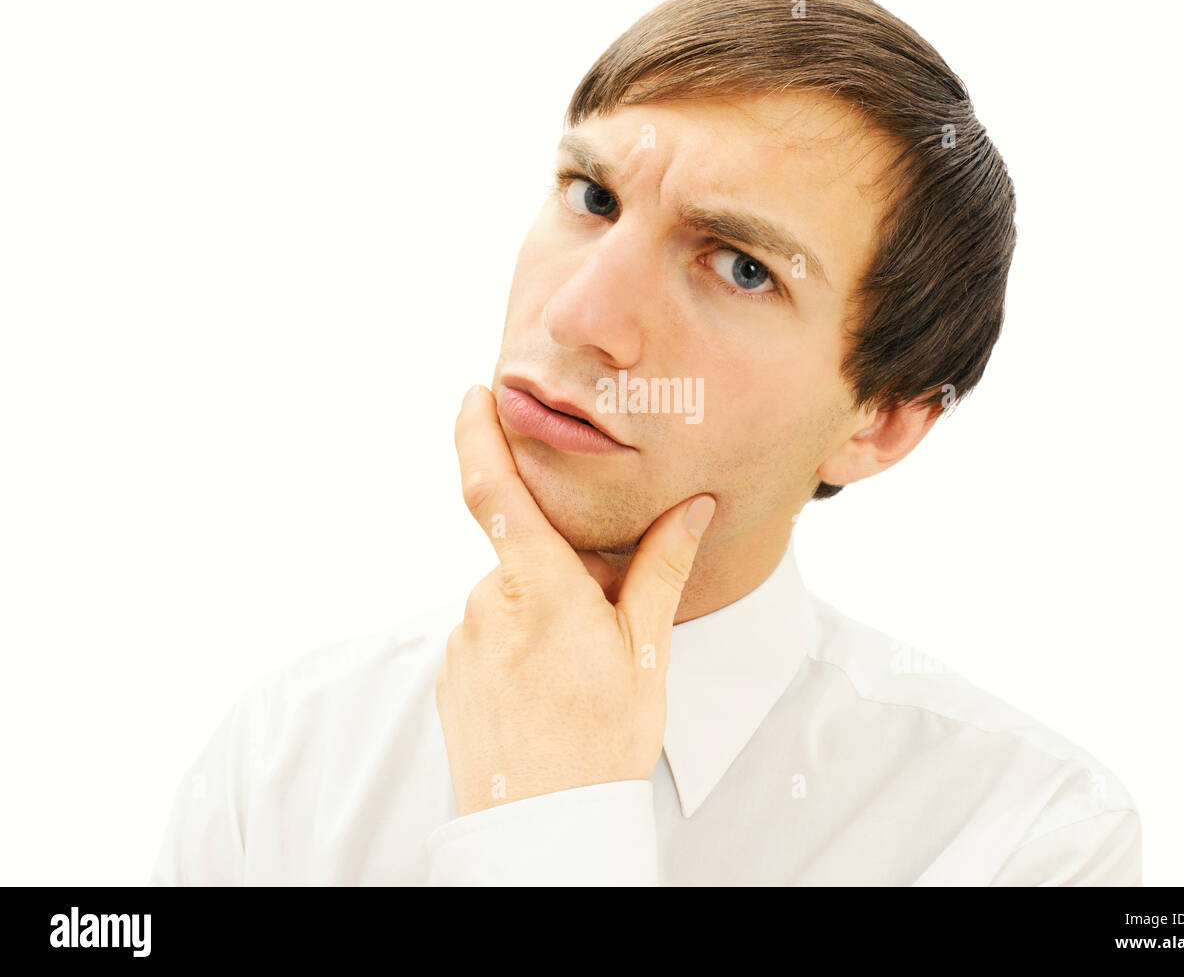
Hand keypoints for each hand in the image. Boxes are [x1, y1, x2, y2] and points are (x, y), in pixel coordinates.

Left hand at [435, 384, 715, 816]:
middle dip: (561, 574)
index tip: (473, 395)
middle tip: (604, 628)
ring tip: (577, 679)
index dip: (477, 436)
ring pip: (509, 601)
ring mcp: (463, 644)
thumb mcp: (646, 653)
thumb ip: (660, 570)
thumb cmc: (602, 742)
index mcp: (538, 590)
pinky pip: (488, 638)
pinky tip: (546, 694)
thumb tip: (690, 508)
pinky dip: (519, 648)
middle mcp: (487, 606)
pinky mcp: (451, 677)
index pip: (494, 492)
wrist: (543, 829)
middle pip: (524, 558)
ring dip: (542, 617)